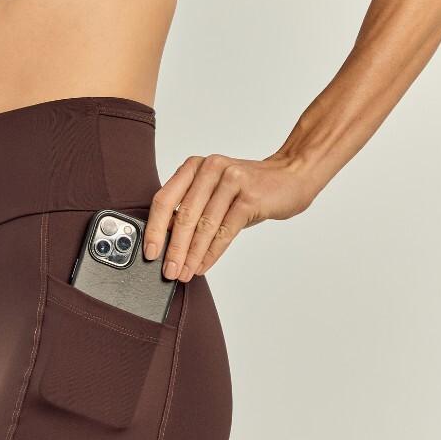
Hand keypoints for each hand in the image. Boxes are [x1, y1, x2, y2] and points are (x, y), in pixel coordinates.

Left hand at [143, 152, 317, 279]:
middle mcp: (210, 168)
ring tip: (185, 273)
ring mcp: (231, 180)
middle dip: (174, 249)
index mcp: (195, 166)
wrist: (291, 175)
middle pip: (183, 215)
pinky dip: (212, 252)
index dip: (155, 229)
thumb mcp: (214, 193)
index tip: (150, 252)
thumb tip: (166, 243)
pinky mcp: (250, 196)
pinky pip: (225, 231)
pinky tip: (204, 265)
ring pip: (204, 226)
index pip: (165, 199)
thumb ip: (191, 210)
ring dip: (192, 255)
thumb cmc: (248, 189)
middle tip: (169, 271)